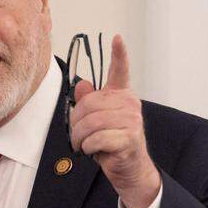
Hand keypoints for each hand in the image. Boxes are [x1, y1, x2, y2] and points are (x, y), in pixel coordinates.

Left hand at [69, 34, 160, 207]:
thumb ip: (90, 103)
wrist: (130, 170)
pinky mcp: (129, 138)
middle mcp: (129, 104)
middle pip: (88, 104)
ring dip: (79, 138)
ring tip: (83, 145)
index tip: (117, 38)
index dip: (119, 54)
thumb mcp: (97, 122)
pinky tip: (93, 151)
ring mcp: (132, 120)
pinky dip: (88, 147)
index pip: (121, 70)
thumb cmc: (112, 144)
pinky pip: (96, 138)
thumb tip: (82, 84)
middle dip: (76, 123)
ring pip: (90, 122)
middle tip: (77, 136)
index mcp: (121, 96)